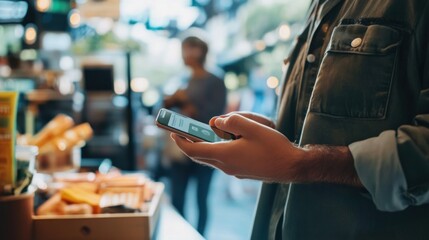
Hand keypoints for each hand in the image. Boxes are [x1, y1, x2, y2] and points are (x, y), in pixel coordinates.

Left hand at [171, 114, 306, 181]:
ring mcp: (233, 170)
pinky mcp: (240, 170)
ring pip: (212, 157)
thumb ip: (232, 121)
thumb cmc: (274, 147)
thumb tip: (215, 121)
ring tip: (210, 130)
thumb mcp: (253, 127)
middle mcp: (225, 166)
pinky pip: (223, 158)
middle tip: (182, 131)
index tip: (172, 132)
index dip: (180, 141)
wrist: (292, 167)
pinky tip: (228, 138)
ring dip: (206, 144)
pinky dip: (218, 148)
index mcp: (225, 155)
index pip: (193, 150)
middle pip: (199, 155)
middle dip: (189, 142)